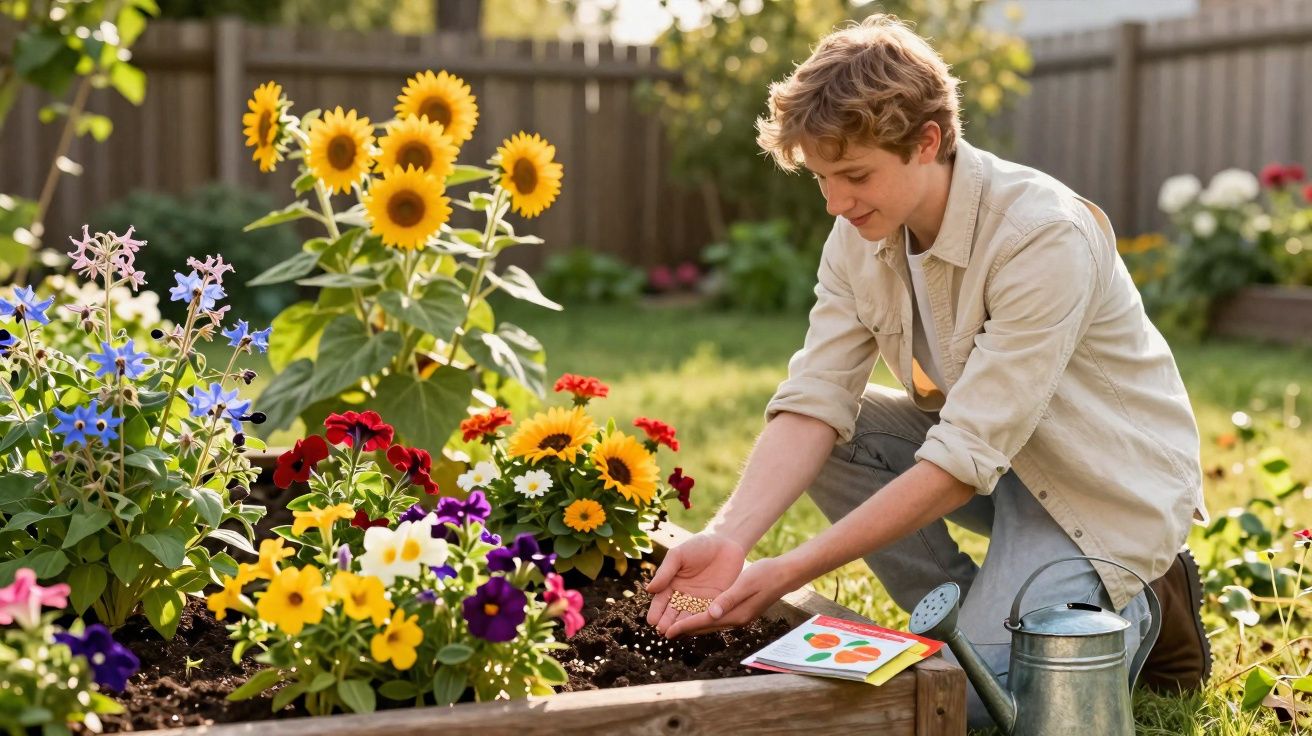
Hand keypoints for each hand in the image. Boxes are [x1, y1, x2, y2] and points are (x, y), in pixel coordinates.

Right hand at [645, 533, 745, 636]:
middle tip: (662, 631)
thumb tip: (649, 589)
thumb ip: (665, 572)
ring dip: (682, 626)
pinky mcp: (717, 602)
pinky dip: (701, 622)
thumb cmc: (698, 545)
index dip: (656, 611)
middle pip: (673, 612)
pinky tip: (695, 630)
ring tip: (675, 633)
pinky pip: (707, 614)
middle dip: (667, 622)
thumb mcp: (678, 555)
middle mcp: (684, 595)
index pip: (661, 601)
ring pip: (688, 616)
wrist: (726, 542)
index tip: (652, 621)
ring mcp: (700, 601)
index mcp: (671, 584)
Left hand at [662, 556, 796, 638]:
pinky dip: (704, 619)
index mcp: (736, 614)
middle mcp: (737, 619)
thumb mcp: (745, 583)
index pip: (705, 622)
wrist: (784, 575)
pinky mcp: (741, 612)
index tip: (669, 630)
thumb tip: (710, 614)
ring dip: (694, 626)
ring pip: (711, 624)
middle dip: (686, 629)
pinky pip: (718, 619)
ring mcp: (740, 617)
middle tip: (666, 632)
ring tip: (676, 626)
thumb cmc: (765, 575)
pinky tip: (697, 615)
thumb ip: (728, 599)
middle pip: (706, 627)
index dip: (685, 626)